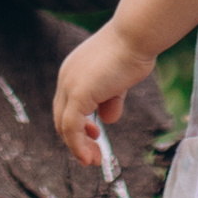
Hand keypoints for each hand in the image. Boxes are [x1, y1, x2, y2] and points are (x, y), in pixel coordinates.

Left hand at [52, 20, 157, 169]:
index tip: (95, 135)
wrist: (136, 35)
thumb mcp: (119, 79)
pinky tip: (90, 156)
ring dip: (77, 147)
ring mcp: (70, 85)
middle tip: (92, 156)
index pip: (67, 105)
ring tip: (92, 161)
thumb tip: (108, 119)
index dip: (79, 125)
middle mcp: (66, 78)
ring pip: (64, 126)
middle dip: (76, 140)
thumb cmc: (134, 51)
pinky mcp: (79, 94)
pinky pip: (72, 127)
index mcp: (73, 71)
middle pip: (61, 117)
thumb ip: (110, 98)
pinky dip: (78, 145)